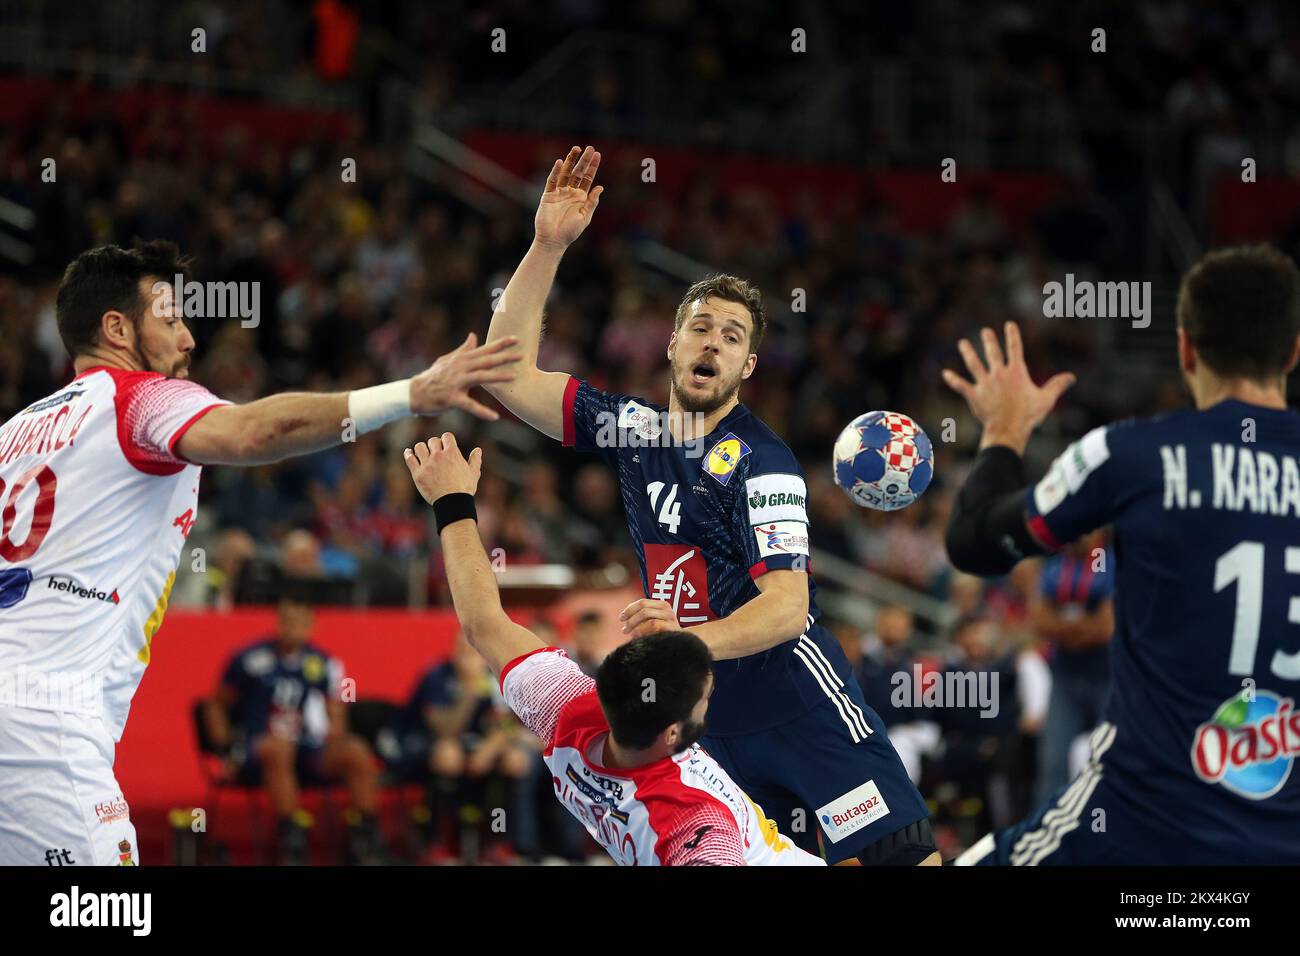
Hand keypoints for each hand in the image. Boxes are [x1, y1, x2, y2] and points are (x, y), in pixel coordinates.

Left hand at [403, 433, 482, 503]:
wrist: (452, 502)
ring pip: (419, 447)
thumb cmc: (464, 489)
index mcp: (452, 453)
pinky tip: (409, 452)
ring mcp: (427, 464)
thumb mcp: (474, 473)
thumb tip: (478, 450)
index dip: (446, 439)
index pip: (446, 436)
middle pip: (432, 441)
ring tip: (423, 453)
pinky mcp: (418, 473)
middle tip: (435, 451)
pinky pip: (410, 459)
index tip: (446, 444)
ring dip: (422, 448)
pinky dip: (408, 454)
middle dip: (435, 444)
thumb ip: (475, 460)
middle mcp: (438, 456)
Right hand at [410, 332, 519, 420]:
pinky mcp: (452, 398)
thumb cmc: (434, 376)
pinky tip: (494, 417)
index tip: (516, 339)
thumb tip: (474, 336)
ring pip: (480, 377)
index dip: (500, 344)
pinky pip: (470, 405)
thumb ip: (463, 349)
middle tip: (522, 355)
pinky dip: (482, 411)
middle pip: (486, 361)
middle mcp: (460, 368)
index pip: (484, 349)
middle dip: (504, 357)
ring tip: (514, 377)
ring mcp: (456, 383)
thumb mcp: (448, 360)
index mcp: (462, 359)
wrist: (415, 392)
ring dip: (498, 377)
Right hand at [534, 145, 602, 249]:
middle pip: (578, 172)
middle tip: (589, 148)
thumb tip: (600, 187)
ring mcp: (559, 193)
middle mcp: (570, 192)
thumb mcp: (585, 216)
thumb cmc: (570, 231)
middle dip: (583, 160)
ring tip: (576, 149)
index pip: (588, 178)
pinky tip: (560, 163)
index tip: (597, 154)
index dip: (592, 166)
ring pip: (565, 173)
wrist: (553, 240)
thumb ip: (592, 202)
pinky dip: (555, 172)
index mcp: (581, 197)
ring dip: (571, 161)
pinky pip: (552, 181)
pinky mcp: (548, 195)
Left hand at [618, 598, 680, 638]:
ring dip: (636, 625)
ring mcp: (671, 618)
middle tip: (624, 630)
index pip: (642, 602)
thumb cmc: (663, 634)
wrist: (681, 645)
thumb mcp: (653, 622)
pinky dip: (643, 630)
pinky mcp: (673, 628)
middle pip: (644, 609)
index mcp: (662, 605)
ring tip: (630, 634)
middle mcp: (667, 609)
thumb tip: (623, 616)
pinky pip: (654, 625)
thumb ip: (642, 617)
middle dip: (631, 619)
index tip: (621, 618)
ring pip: (648, 616)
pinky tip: (637, 637)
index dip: (630, 609)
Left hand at [941, 321, 1075, 452]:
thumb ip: (1058, 385)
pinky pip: (961, 386)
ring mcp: (985, 384)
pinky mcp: (974, 395)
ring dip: (967, 353)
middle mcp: (999, 374)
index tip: (1009, 324)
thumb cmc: (1029, 415)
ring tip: (962, 343)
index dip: (1012, 335)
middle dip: (988, 340)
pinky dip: (953, 380)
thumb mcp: (1046, 399)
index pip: (1015, 348)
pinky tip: (945, 374)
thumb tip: (1072, 377)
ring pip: (974, 364)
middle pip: (992, 352)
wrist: (1009, 429)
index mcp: (1016, 372)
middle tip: (984, 331)